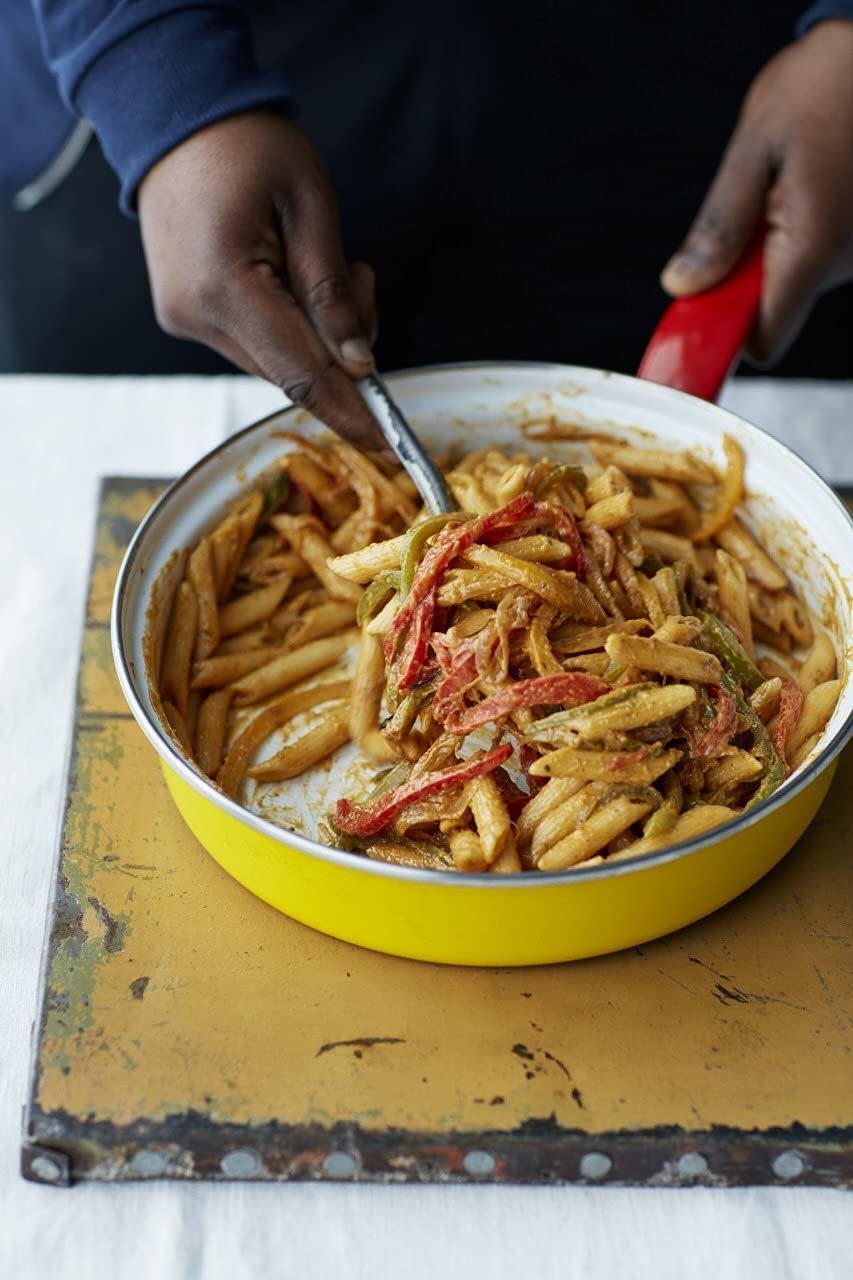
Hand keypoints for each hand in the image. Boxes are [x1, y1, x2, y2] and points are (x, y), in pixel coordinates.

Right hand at [138, 111, 381, 446]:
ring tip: (319, 260)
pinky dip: (289, 323)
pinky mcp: (186, 314)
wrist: (176, 114)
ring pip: (276, 360)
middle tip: (358, 279)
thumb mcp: (309, 204)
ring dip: (316, 332)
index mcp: (224, 287)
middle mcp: (194, 316)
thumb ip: (333, 290)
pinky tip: (291, 272)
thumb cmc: (246, 144)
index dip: (349, 412)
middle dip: (341, 349)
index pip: (301, 374)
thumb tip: (358, 361)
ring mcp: (184, 318)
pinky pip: (255, 341)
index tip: (389, 447)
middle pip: (291, 371)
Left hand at [661, 20, 852, 362]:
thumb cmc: (825, 83)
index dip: (724, 334)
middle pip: (775, 310)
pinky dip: (800, 233)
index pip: (761, 341)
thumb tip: (684, 283)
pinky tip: (808, 185)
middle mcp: (846, 262)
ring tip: (784, 184)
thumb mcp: (754, 149)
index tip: (698, 313)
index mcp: (813, 249)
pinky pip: (819, 257)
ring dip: (774, 249)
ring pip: (797, 282)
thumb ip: (719, 226)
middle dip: (745, 278)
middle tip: (745, 214)